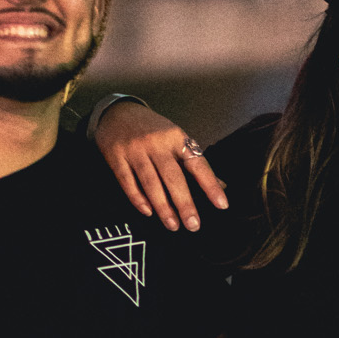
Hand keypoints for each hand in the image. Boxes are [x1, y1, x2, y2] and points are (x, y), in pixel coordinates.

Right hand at [94, 100, 227, 231]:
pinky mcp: (116, 157)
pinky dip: (138, 199)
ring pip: (151, 183)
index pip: (197, 164)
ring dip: (163, 207)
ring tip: (173, 225)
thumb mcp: (176, 138)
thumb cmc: (152, 130)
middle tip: (194, 225)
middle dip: (185, 203)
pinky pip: (128, 182)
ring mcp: (135, 150)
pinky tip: (149, 212)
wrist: (117, 112)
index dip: (210, 185)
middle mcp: (156, 143)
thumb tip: (221, 185)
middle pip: (173, 177)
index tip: (222, 204)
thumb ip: (195, 162)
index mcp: (176, 138)